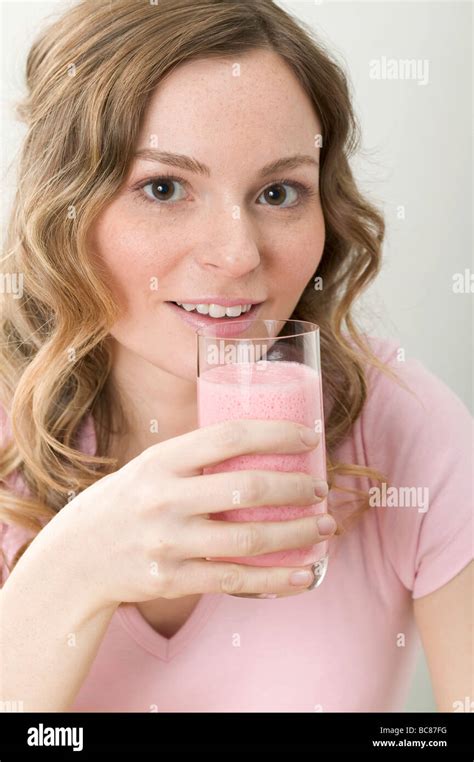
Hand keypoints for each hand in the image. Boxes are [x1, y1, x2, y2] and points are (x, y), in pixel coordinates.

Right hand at [61, 419, 333, 607]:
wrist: (78, 557)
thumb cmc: (128, 501)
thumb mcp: (151, 466)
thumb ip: (197, 458)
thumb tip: (264, 443)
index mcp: (161, 461)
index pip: (228, 436)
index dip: (276, 434)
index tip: (309, 437)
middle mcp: (163, 499)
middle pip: (247, 489)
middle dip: (296, 488)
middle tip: (320, 488)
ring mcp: (167, 543)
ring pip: (249, 539)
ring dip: (298, 533)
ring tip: (325, 526)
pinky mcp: (171, 580)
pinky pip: (235, 581)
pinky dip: (277, 580)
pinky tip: (305, 575)